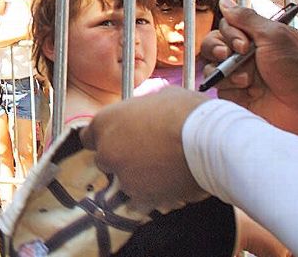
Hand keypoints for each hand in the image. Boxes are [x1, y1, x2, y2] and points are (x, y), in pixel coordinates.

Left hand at [81, 87, 207, 209]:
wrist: (209, 142)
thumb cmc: (186, 112)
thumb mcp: (158, 97)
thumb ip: (141, 111)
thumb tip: (146, 113)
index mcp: (105, 122)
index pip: (89, 137)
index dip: (105, 138)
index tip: (116, 140)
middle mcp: (107, 151)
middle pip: (105, 160)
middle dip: (121, 158)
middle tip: (146, 153)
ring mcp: (123, 177)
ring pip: (125, 181)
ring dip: (138, 178)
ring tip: (164, 169)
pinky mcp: (141, 198)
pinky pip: (141, 200)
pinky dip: (152, 195)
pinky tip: (169, 184)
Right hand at [200, 0, 297, 139]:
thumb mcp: (274, 36)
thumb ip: (246, 19)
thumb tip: (224, 1)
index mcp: (257, 38)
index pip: (227, 26)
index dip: (230, 33)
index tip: (244, 44)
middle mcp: (246, 55)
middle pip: (213, 44)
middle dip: (217, 48)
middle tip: (228, 55)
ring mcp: (240, 76)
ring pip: (211, 66)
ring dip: (225, 70)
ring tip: (246, 80)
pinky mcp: (237, 97)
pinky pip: (219, 87)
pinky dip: (229, 87)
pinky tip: (247, 91)